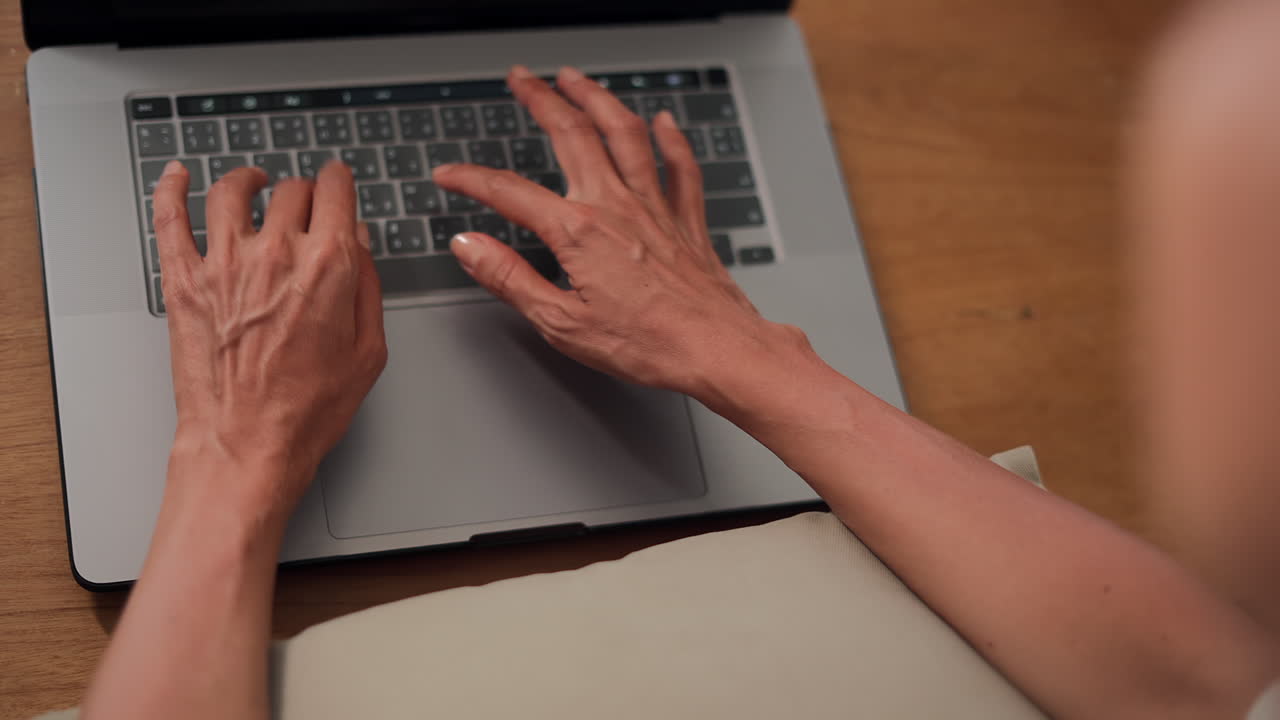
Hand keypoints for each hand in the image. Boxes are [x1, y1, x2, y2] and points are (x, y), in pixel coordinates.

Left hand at [152, 161, 386, 511]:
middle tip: (306, 204)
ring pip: (232, 190)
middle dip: (304, 191)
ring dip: (249, 179)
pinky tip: (176, 176)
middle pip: (291, 190)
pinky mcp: (184, 280)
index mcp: (328, 266)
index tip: (339, 183)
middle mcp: (276, 253)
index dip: (340, 181)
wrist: (247, 444)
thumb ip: (367, 287)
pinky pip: (170, 216)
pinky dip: (171, 187)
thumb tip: (361, 244)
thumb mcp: (369, 352)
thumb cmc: (306, 411)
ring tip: (253, 182)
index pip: (335, 191)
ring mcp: (224, 263)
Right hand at [433, 65, 806, 398]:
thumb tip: (469, 248)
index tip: (449, 174)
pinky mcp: (687, 220)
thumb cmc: (648, 345)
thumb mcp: (561, 323)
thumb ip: (509, 279)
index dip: (471, 179)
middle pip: (572, 134)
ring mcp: (656, 208)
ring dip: (597, 98)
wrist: (716, 349)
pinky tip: (664, 121)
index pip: (510, 192)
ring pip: (625, 133)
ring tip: (576, 78)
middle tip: (521, 79)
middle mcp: (618, 207)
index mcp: (579, 232)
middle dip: (541, 99)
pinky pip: (680, 166)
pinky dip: (671, 139)